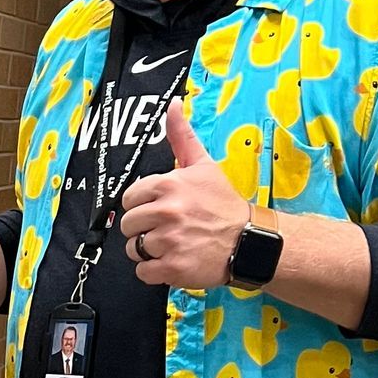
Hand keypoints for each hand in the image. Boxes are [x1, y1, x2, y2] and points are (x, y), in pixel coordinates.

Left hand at [120, 98, 250, 288]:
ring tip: (173, 245)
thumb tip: (173, 105)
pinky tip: (173, 261)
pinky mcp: (172, 268)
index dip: (143, 206)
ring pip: (134, 249)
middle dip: (144, 229)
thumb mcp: (204, 165)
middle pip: (128, 225)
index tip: (161, 209)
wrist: (248, 241)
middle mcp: (166, 212)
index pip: (130, 199)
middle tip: (169, 229)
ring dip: (149, 251)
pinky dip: (154, 271)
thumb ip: (182, 137)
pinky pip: (143, 272)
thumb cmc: (223, 204)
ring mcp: (169, 241)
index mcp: (168, 185)